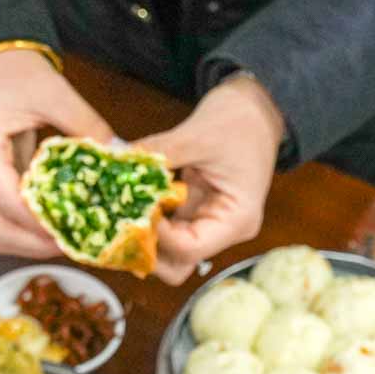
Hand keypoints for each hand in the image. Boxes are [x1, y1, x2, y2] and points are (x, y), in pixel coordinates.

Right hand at [0, 49, 114, 256]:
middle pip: (1, 231)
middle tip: (80, 243)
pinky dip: (29, 232)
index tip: (79, 230)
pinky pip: (5, 221)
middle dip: (40, 245)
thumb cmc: (16, 75)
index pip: (10, 204)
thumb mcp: (54, 92)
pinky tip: (58, 225)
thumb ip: (86, 123)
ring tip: (70, 239)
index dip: (44, 225)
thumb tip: (119, 155)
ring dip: (32, 244)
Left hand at [134, 74, 284, 283]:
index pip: (190, 249)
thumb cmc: (239, 120)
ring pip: (167, 252)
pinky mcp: (192, 212)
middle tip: (120, 224)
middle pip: (178, 264)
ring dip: (142, 238)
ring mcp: (206, 223)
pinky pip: (164, 229)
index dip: (158, 237)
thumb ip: (158, 152)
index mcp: (236, 219)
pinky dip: (145, 221)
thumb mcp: (197, 135)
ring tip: (118, 214)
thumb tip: (119, 161)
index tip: (136, 211)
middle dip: (146, 250)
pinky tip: (125, 204)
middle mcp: (222, 230)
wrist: (256, 109)